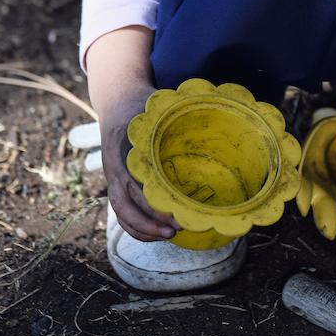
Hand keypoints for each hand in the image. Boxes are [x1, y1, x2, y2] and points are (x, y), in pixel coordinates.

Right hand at [99, 86, 180, 241]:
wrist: (116, 100)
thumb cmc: (146, 105)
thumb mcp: (161, 106)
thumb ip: (182, 116)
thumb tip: (223, 118)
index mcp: (128, 147)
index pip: (136, 180)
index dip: (152, 201)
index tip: (174, 212)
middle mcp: (116, 164)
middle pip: (126, 201)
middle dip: (150, 220)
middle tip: (176, 228)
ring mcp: (112, 176)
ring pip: (121, 211)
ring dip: (143, 228)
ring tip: (169, 235)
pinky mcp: (114, 183)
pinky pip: (120, 211)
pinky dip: (135, 227)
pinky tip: (157, 233)